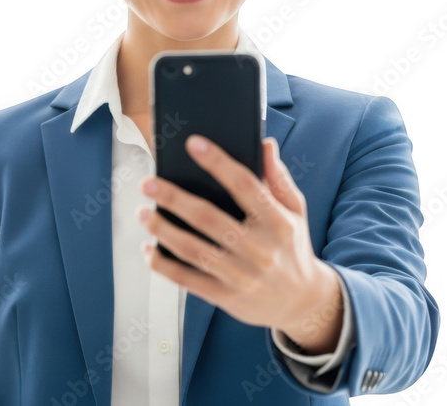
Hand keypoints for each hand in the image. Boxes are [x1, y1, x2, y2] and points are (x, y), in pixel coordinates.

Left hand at [136, 134, 339, 341]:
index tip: (193, 144)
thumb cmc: (292, 247)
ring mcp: (242, 276)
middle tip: (148, 183)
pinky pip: (188, 280)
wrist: (304, 303)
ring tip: (142, 213)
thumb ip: (278, 177)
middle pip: (209, 219)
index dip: (218, 162)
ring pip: (194, 250)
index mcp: (278, 223)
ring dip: (163, 230)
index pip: (245, 185)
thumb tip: (265, 143)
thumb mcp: (295, 211)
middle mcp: (260, 250)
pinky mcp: (226, 297)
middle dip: (174, 199)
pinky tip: (148, 249)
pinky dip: (164, 265)